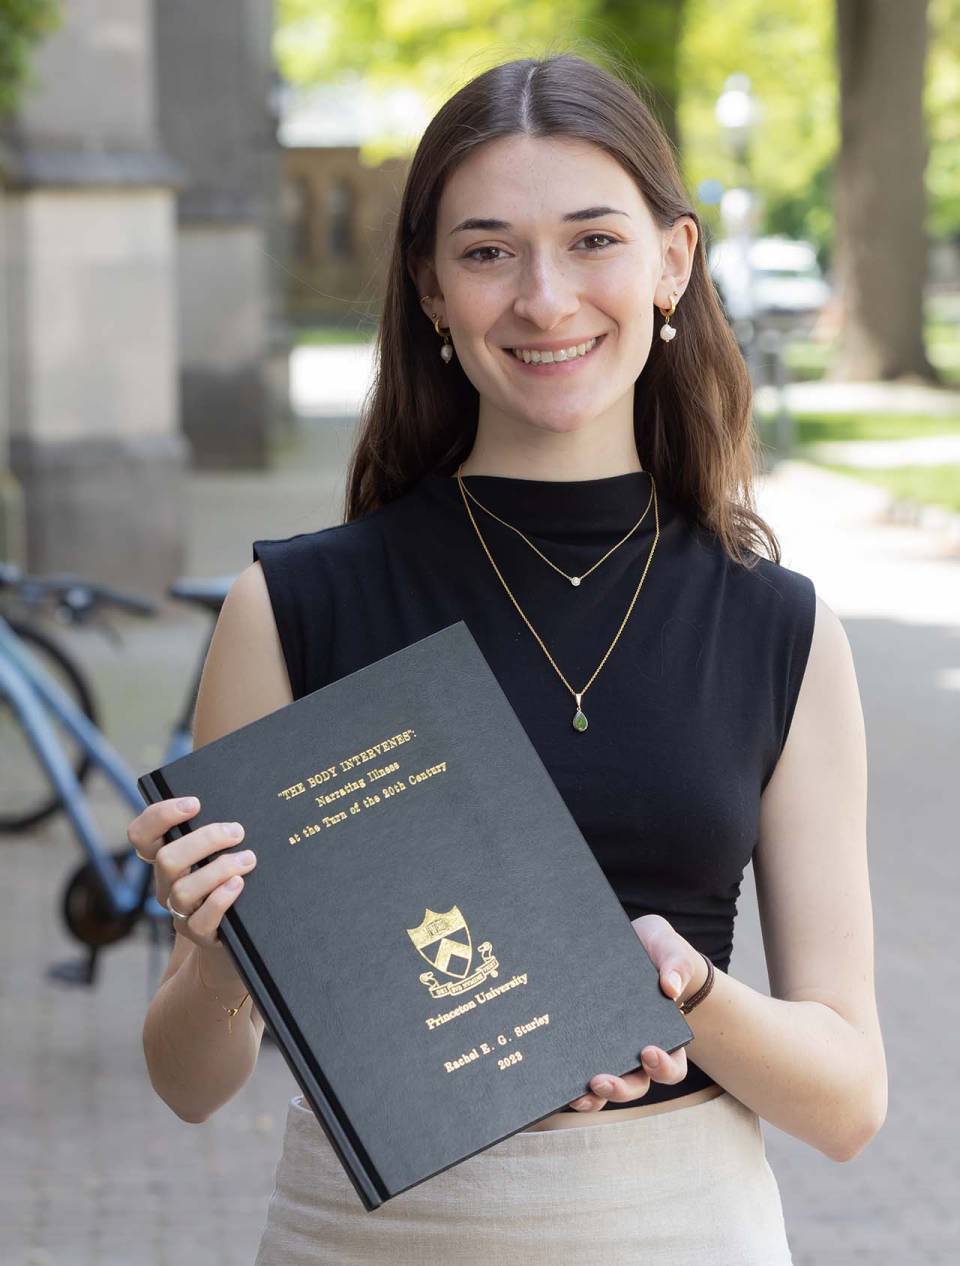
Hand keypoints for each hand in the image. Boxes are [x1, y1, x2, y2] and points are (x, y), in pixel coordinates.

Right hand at [127, 797, 256, 952]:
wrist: (231, 934)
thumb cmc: (226, 881)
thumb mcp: (216, 854)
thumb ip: (215, 835)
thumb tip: (238, 806)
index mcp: (165, 858)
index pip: (141, 835)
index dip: (160, 816)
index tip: (194, 804)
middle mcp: (166, 885)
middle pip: (167, 859)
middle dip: (204, 840)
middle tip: (237, 831)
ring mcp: (180, 912)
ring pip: (183, 890)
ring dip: (219, 869)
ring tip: (248, 859)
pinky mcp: (199, 934)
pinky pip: (201, 920)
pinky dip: (221, 899)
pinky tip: (239, 884)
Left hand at [566, 914, 707, 1110]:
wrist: (634, 946)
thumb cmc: (659, 952)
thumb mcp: (671, 950)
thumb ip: (675, 964)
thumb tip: (670, 987)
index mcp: (667, 1037)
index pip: (671, 1067)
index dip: (663, 1068)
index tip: (648, 1053)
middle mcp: (639, 1052)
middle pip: (636, 1085)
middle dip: (620, 1088)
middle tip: (600, 1080)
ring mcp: (611, 1050)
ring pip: (606, 1088)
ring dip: (593, 1097)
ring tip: (576, 1094)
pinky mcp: (587, 1042)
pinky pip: (580, 1069)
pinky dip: (571, 1081)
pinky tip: (556, 1078)